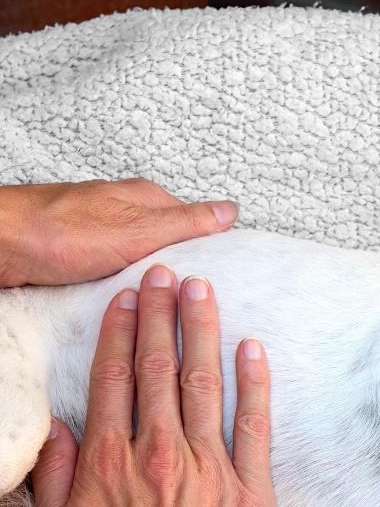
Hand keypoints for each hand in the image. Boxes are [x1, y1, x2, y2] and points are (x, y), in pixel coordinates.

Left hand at [0, 179, 236, 287]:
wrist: (1, 246)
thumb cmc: (58, 234)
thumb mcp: (138, 229)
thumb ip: (186, 222)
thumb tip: (230, 211)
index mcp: (145, 199)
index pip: (197, 225)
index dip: (211, 254)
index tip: (218, 283)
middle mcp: (124, 213)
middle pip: (170, 247)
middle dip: (180, 273)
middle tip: (190, 302)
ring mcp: (102, 235)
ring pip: (143, 265)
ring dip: (151, 286)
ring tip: (159, 308)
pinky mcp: (81, 257)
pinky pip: (116, 277)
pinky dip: (124, 291)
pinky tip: (125, 305)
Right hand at [30, 263, 275, 506]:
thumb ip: (56, 481)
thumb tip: (60, 431)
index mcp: (109, 464)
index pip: (113, 380)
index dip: (119, 332)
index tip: (127, 298)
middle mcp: (160, 455)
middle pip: (158, 370)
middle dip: (160, 315)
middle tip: (165, 274)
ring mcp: (210, 471)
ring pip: (205, 385)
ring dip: (202, 332)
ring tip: (203, 291)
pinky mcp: (250, 494)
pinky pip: (255, 427)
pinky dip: (254, 385)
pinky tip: (253, 350)